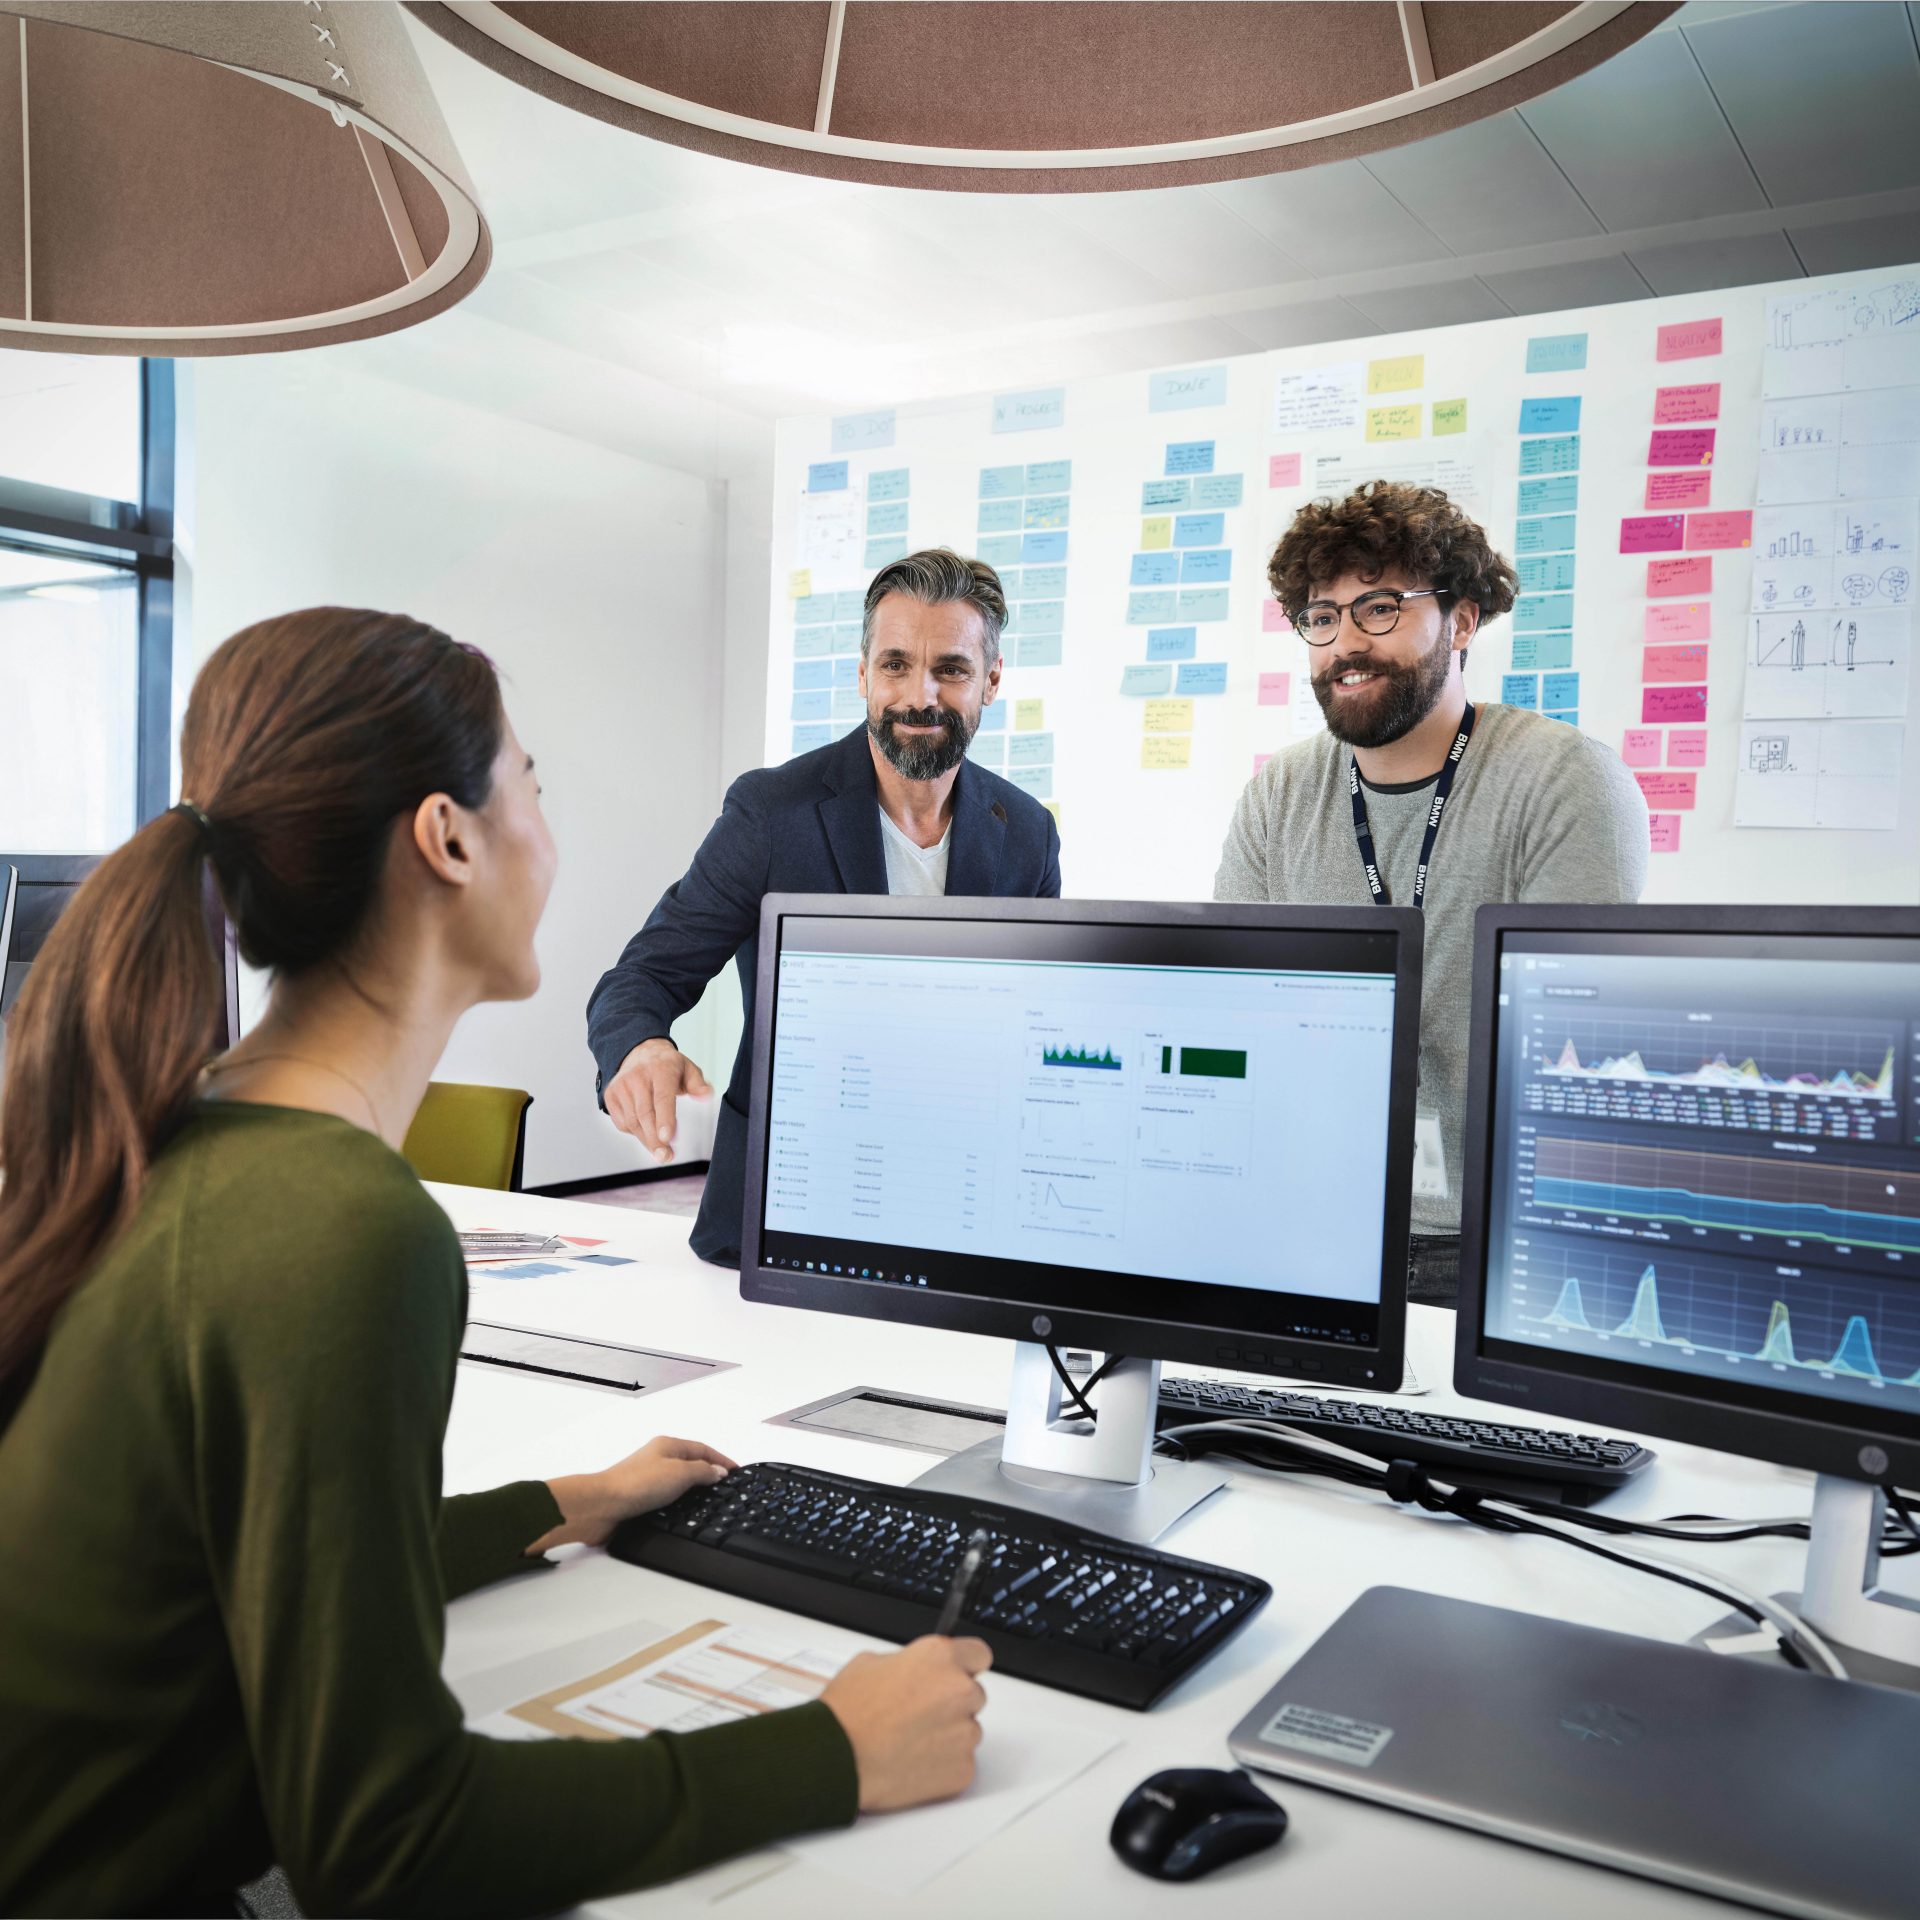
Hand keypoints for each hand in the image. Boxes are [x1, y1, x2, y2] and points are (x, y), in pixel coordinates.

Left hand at [529, 1436, 736, 1553]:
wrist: (602, 1506)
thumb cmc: (635, 1484)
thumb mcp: (679, 1473)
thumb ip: (702, 1472)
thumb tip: (718, 1472)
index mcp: (667, 1446)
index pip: (703, 1449)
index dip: (721, 1460)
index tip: (736, 1469)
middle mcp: (657, 1460)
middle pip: (691, 1464)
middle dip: (709, 1473)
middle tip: (727, 1485)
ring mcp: (648, 1480)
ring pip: (678, 1483)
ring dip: (693, 1491)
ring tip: (710, 1501)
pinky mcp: (640, 1500)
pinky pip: (667, 1499)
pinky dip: (679, 1504)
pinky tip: (684, 1514)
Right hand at [605, 1038, 711, 1162]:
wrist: (638, 1052)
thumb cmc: (667, 1066)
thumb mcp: (687, 1069)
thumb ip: (698, 1084)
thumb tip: (706, 1095)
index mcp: (660, 1069)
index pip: (662, 1097)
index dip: (665, 1119)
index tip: (668, 1138)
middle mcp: (637, 1077)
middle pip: (645, 1114)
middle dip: (655, 1140)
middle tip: (666, 1157)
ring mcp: (621, 1086)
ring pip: (633, 1122)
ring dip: (647, 1141)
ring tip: (661, 1152)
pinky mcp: (611, 1096)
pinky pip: (623, 1123)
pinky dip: (635, 1132)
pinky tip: (646, 1133)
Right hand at [820, 1635, 992, 1811]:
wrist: (837, 1759)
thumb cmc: (848, 1713)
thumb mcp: (871, 1663)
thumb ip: (908, 1663)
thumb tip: (916, 1671)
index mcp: (941, 1658)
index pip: (978, 1654)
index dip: (964, 1666)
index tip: (956, 1674)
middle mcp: (959, 1691)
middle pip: (973, 1695)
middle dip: (952, 1703)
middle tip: (920, 1714)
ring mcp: (964, 1732)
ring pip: (968, 1731)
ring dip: (948, 1735)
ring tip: (910, 1742)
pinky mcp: (962, 1769)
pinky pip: (961, 1763)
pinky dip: (943, 1765)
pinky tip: (913, 1762)